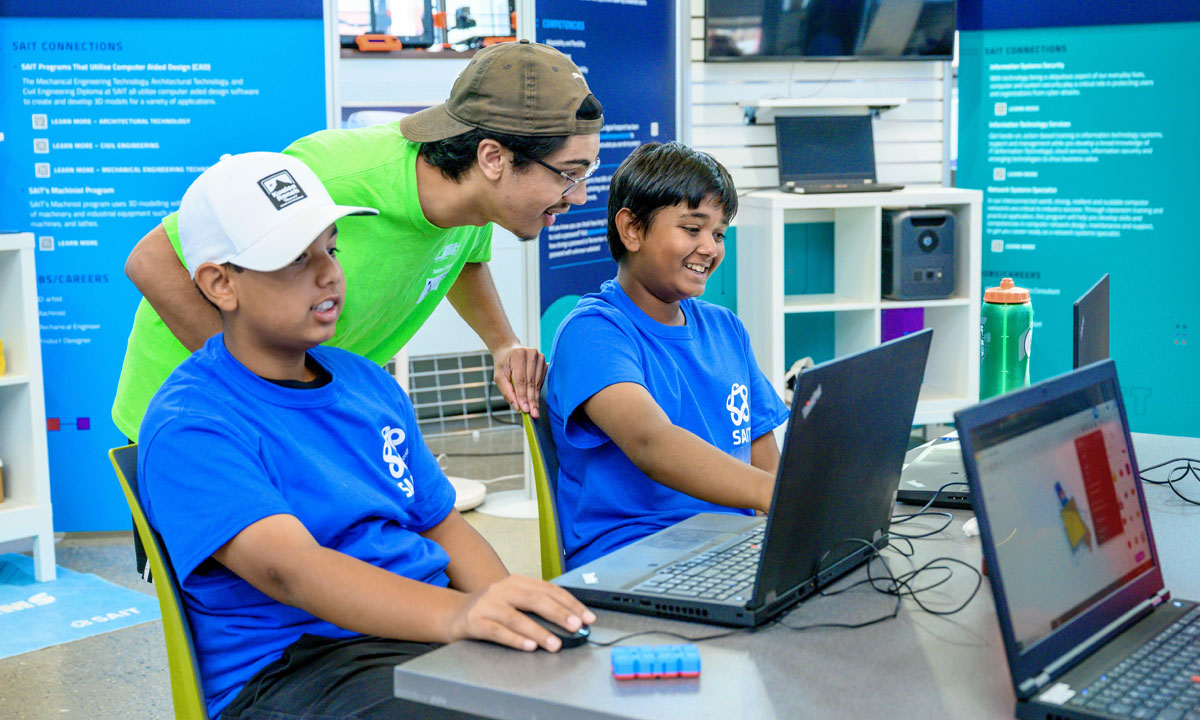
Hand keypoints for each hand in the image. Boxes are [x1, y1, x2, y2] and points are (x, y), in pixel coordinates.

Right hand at [446, 575, 594, 651]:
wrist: (454, 613)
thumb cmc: (490, 609)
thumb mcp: (513, 599)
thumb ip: (537, 605)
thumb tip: (570, 620)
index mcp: (517, 581)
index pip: (549, 590)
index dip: (570, 603)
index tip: (586, 617)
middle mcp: (503, 589)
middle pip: (536, 600)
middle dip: (559, 614)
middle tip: (576, 627)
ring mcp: (488, 605)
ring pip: (518, 618)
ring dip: (539, 632)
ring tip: (555, 643)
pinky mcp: (475, 621)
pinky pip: (498, 631)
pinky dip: (515, 639)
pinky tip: (529, 646)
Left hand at [493, 344, 546, 417]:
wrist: (509, 350)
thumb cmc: (503, 364)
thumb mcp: (499, 377)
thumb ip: (507, 391)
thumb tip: (517, 407)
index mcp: (518, 355)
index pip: (521, 380)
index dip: (523, 396)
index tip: (525, 409)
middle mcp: (531, 354)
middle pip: (531, 383)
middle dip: (531, 400)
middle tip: (533, 414)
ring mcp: (540, 357)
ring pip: (538, 383)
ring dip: (535, 398)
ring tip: (534, 410)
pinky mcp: (544, 362)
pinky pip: (541, 380)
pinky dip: (537, 391)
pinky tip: (535, 399)